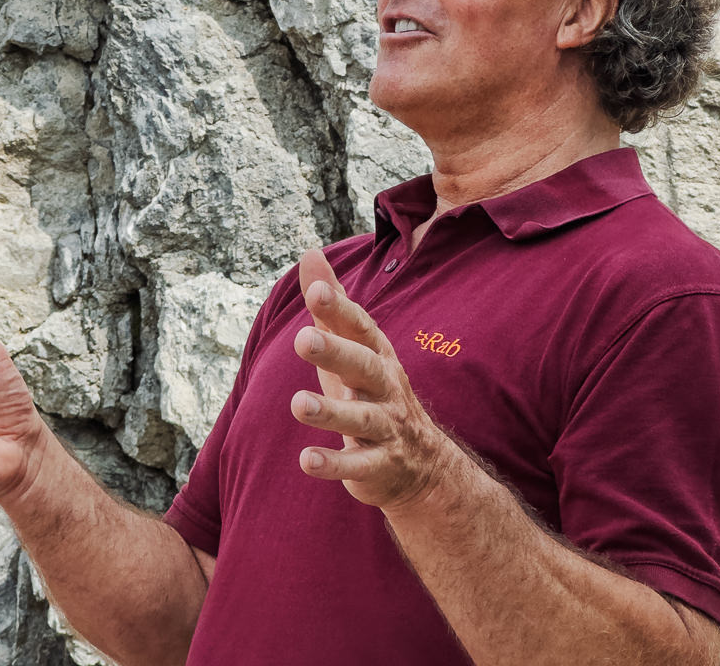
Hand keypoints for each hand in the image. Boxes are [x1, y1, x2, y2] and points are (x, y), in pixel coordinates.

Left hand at [290, 249, 457, 510]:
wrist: (421, 464)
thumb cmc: (373, 392)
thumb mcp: (353, 346)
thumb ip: (332, 305)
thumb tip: (310, 252)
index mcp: (376, 355)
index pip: (359, 327)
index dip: (339, 310)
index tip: (317, 290)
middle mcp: (384, 387)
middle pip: (363, 367)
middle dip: (335, 352)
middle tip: (302, 339)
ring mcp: (385, 427)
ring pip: (360, 419)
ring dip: (329, 412)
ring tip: (298, 404)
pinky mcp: (378, 466)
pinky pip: (357, 466)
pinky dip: (333, 464)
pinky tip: (306, 460)